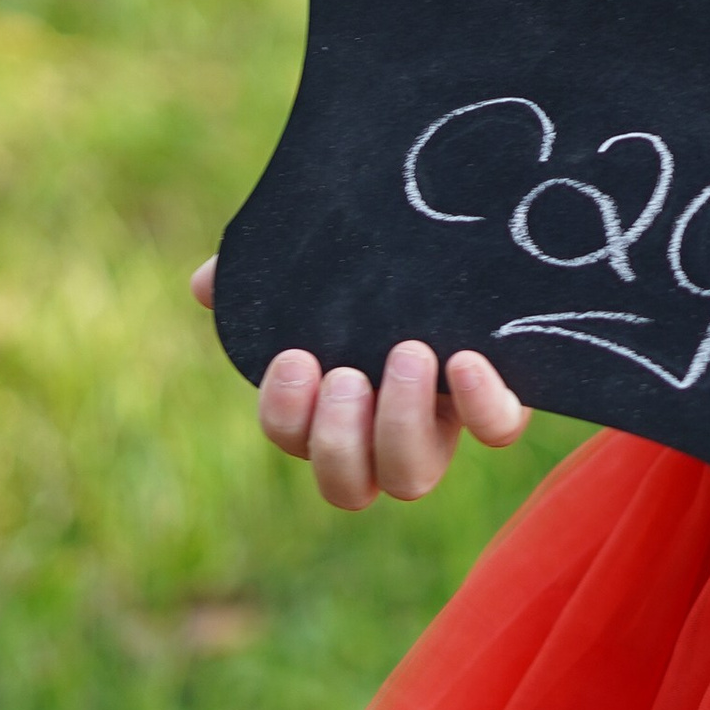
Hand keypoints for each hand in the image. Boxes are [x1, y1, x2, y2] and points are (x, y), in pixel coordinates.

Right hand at [189, 258, 529, 509]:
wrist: (477, 223)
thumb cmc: (383, 257)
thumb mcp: (324, 258)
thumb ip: (268, 273)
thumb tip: (205, 283)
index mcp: (338, 398)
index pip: (295, 439)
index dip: (287, 416)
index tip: (296, 360)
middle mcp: (387, 425)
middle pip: (348, 486)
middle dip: (337, 439)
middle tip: (348, 377)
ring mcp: (446, 419)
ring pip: (411, 478)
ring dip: (399, 425)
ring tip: (408, 354)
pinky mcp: (503, 398)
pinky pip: (498, 431)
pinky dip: (481, 406)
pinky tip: (467, 362)